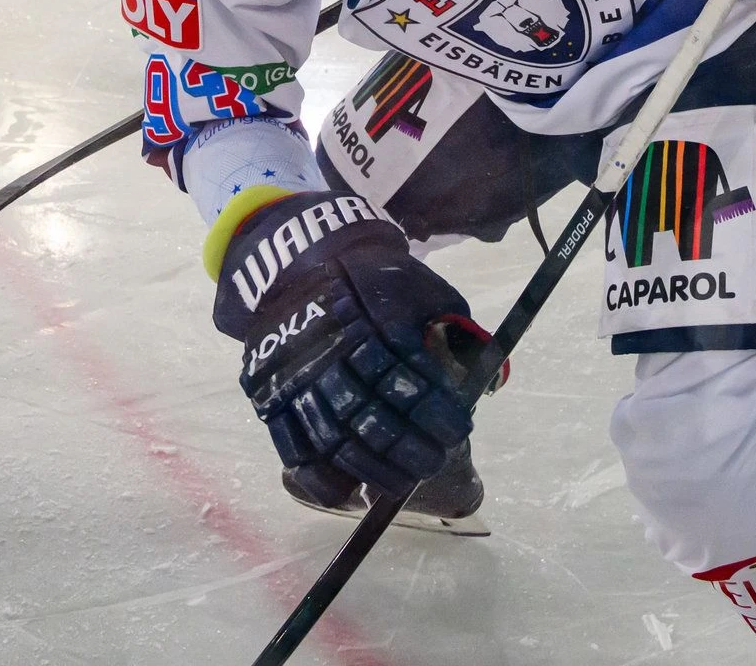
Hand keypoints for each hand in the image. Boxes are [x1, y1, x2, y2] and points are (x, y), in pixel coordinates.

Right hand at [213, 193, 483, 497]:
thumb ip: (450, 328)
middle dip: (409, 445)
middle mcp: (328, 349)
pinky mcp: (270, 398)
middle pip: (371, 411)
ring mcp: (295, 377)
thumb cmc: (374, 280)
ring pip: (336, 436)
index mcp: (366, 315)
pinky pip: (292, 448)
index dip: (434, 407)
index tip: (460, 427)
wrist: (300, 262)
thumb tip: (485, 378)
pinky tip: (350, 493)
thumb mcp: (420, 287)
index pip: (405, 372)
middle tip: (436, 460)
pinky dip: (320, 478)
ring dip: (374, 467)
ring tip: (404, 483)